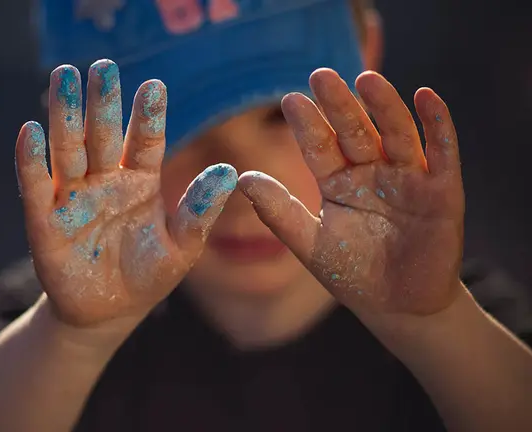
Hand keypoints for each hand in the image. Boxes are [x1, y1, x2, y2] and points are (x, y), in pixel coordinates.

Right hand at [15, 60, 236, 326]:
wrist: (108, 313)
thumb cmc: (148, 276)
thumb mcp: (182, 247)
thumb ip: (199, 211)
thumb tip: (229, 172)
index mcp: (139, 181)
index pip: (144, 141)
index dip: (148, 115)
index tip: (155, 86)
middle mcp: (104, 180)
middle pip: (101, 134)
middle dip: (102, 101)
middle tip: (102, 66)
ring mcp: (72, 198)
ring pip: (67, 149)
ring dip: (64, 115)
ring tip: (64, 77)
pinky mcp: (44, 222)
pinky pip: (35, 187)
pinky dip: (31, 161)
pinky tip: (30, 131)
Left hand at [239, 69, 464, 317]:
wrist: (398, 308)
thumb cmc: (352, 274)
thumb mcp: (311, 244)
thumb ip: (279, 212)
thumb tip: (241, 177)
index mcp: (338, 182)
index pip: (320, 146)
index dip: (308, 125)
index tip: (289, 100)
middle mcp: (372, 173)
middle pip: (355, 131)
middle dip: (340, 105)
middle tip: (321, 75)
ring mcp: (407, 179)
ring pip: (395, 134)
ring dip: (383, 106)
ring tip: (366, 79)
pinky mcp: (442, 192)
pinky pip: (441, 153)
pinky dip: (437, 125)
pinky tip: (425, 97)